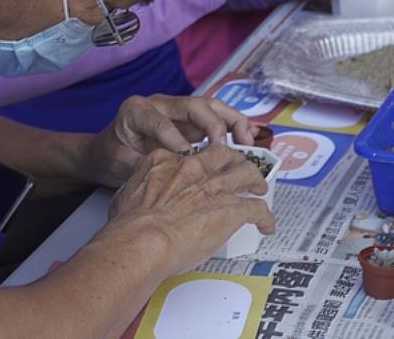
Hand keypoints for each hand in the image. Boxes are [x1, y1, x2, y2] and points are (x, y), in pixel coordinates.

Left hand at [83, 95, 256, 186]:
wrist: (108, 152)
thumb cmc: (113, 156)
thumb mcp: (120, 163)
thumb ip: (144, 165)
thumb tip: (172, 172)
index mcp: (137, 111)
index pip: (159, 121)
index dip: (174, 139)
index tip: (186, 159)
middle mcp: (161, 104)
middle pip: (193, 105)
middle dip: (213, 124)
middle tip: (225, 148)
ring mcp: (179, 110)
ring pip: (212, 107)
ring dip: (232, 123)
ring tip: (246, 143)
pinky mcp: (192, 121)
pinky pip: (217, 119)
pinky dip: (234, 128)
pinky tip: (247, 142)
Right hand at [100, 144, 275, 274]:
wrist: (143, 240)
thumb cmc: (130, 224)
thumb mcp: (126, 193)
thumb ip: (139, 186)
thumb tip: (137, 196)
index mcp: (168, 160)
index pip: (190, 153)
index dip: (199, 162)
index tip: (202, 170)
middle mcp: (195, 167)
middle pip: (224, 154)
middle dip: (235, 160)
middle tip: (239, 171)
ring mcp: (216, 186)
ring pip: (247, 172)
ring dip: (256, 180)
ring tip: (259, 189)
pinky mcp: (232, 209)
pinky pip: (258, 208)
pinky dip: (265, 216)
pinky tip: (266, 225)